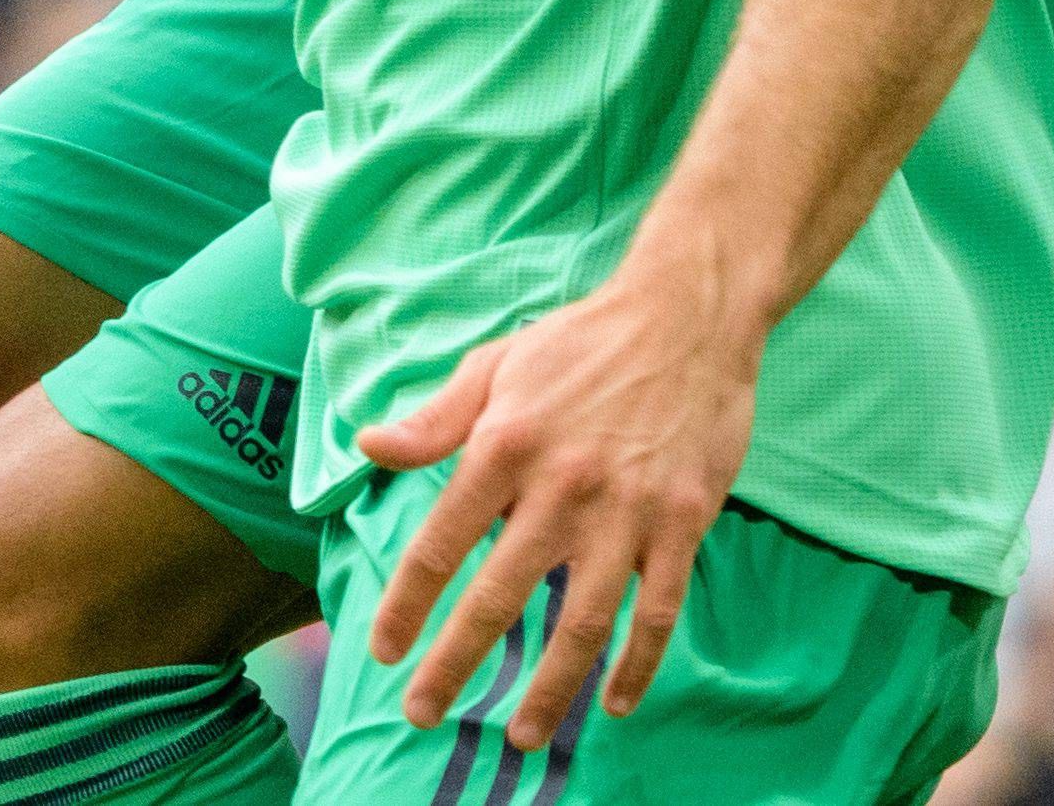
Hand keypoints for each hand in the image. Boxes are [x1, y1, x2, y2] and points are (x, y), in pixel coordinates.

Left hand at [353, 253, 761, 749]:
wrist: (685, 316)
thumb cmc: (580, 342)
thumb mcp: (494, 365)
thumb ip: (434, 420)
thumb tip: (368, 448)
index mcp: (503, 445)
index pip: (440, 543)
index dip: (406, 604)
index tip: (382, 649)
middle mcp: (560, 486)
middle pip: (499, 597)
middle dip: (456, 663)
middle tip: (423, 712)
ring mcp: (626, 510)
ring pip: (581, 622)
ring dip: (550, 688)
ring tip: (523, 736)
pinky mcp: (682, 522)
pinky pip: (659, 611)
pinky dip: (639, 664)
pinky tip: (617, 703)